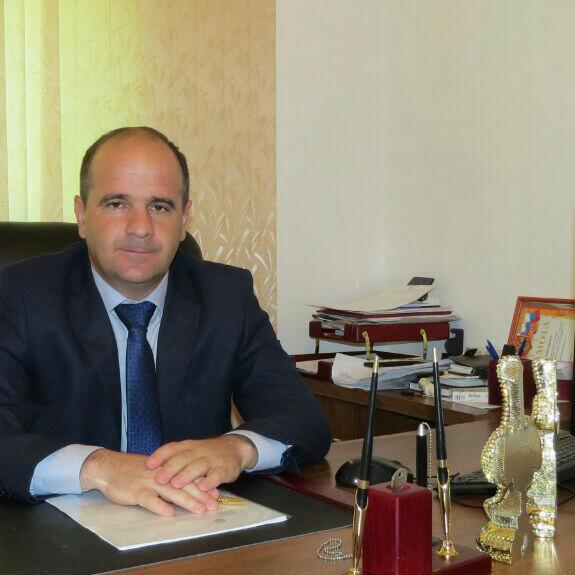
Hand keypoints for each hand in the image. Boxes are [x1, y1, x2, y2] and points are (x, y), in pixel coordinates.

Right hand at [79, 449, 218, 515]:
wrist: (109, 466)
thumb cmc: (133, 471)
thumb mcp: (154, 471)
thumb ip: (170, 478)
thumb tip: (188, 487)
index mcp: (166, 468)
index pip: (189, 476)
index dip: (203, 485)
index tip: (217, 494)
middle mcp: (161, 474)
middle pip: (184, 484)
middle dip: (200, 495)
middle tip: (214, 504)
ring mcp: (148, 482)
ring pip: (171, 492)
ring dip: (187, 501)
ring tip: (200, 509)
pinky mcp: (135, 491)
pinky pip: (149, 500)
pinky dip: (159, 506)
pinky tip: (169, 513)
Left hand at [147, 435, 257, 492]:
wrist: (235, 448)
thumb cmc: (207, 453)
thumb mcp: (191, 451)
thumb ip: (174, 458)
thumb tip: (150, 468)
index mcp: (188, 446)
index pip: (172, 448)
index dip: (160, 456)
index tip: (148, 464)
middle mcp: (198, 451)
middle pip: (183, 458)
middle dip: (170, 468)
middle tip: (159, 479)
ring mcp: (211, 459)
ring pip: (197, 466)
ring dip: (186, 475)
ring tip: (176, 484)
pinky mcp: (223, 469)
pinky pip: (216, 475)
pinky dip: (209, 481)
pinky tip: (202, 488)